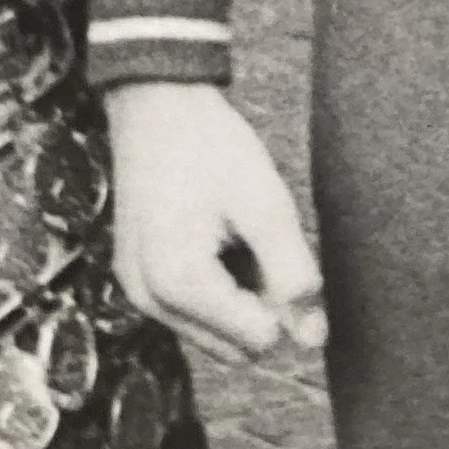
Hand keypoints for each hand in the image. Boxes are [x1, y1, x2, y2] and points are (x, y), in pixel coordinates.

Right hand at [107, 79, 325, 367]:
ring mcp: (136, 292)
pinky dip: (212, 288)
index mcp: (176, 282)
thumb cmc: (211, 147)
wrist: (154, 102)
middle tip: (250, 237)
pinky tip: (209, 237)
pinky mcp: (135, 281)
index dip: (280, 297)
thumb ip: (294, 278)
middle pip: (235, 346)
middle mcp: (147, 299)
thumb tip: (313, 342)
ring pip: (215, 334)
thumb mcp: (266, 206)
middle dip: (256, 304)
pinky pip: (191, 314)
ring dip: (235, 298)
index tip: (266, 242)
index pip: (260, 339)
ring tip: (227, 234)